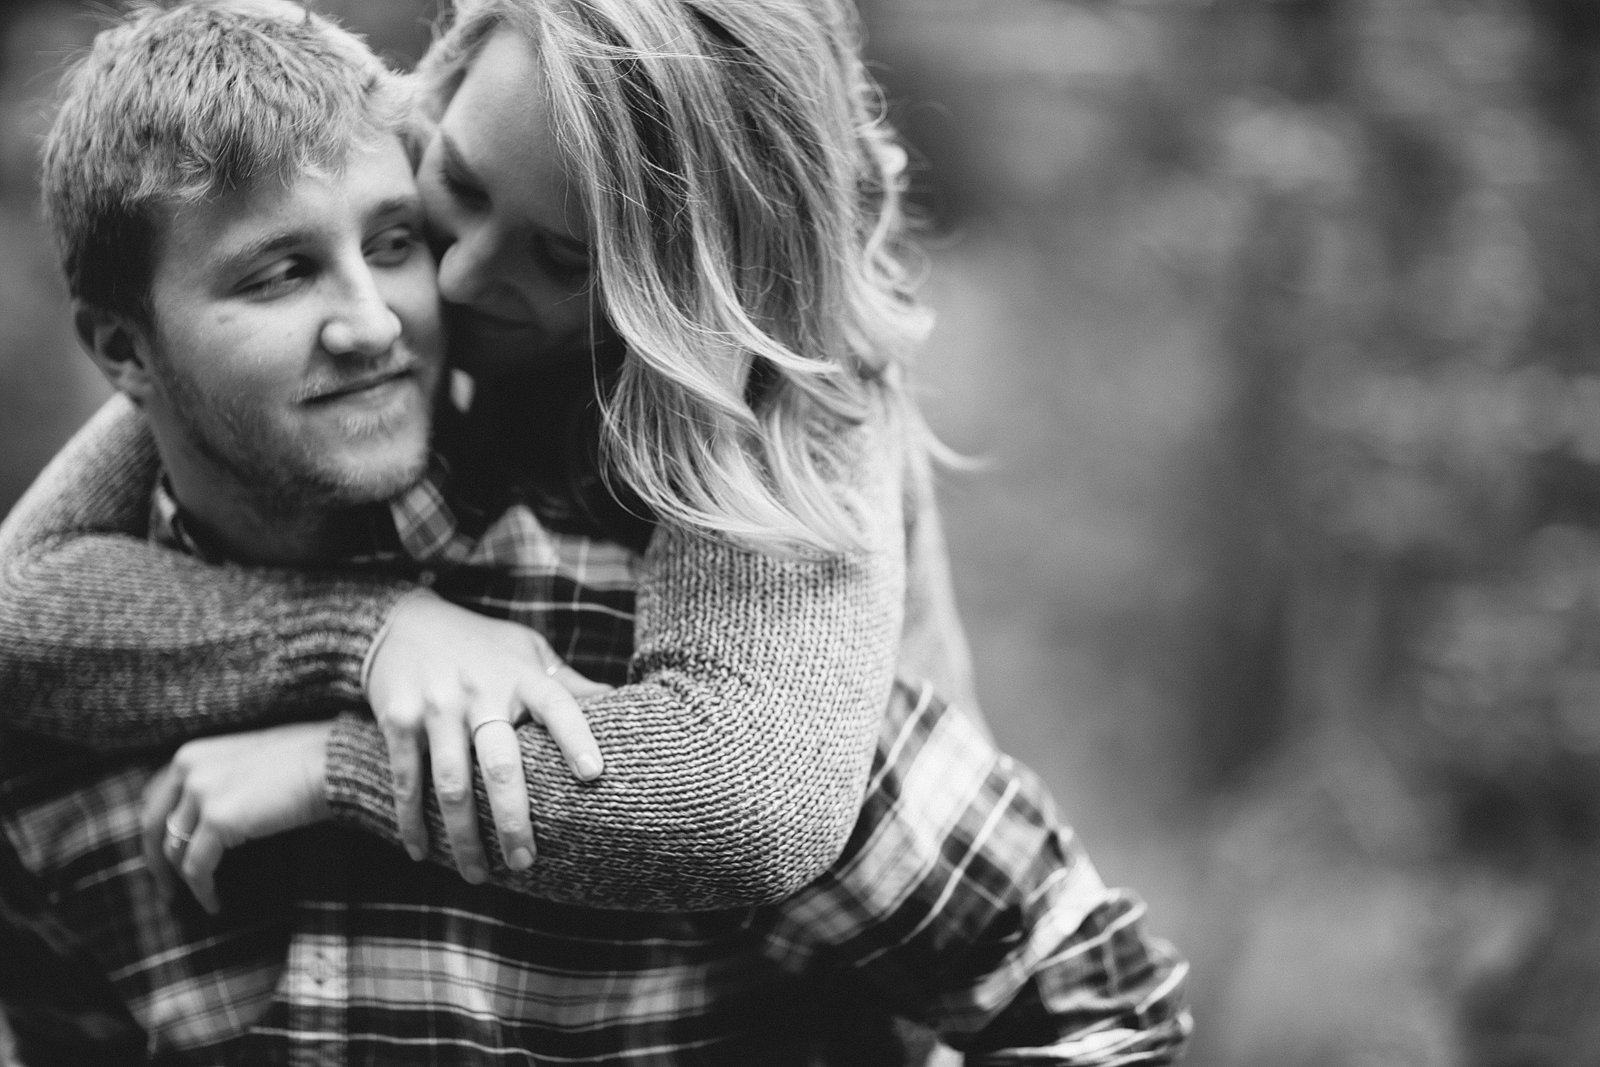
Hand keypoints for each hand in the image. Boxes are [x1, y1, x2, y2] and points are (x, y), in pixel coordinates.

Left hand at [142, 720, 333, 914]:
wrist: (335, 761)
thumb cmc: (308, 760)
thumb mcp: (248, 761)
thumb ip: (219, 779)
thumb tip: (209, 816)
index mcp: (194, 752)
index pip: (156, 798)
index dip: (155, 831)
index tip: (162, 854)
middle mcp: (189, 768)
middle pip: (153, 826)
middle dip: (155, 862)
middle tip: (166, 888)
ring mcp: (201, 792)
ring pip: (174, 850)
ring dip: (183, 881)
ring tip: (200, 898)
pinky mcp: (219, 820)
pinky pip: (198, 867)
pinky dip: (203, 890)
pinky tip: (215, 903)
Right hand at [366, 591, 609, 882]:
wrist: (402, 623)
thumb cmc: (483, 647)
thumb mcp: (529, 653)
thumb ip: (570, 686)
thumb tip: (625, 706)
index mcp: (522, 676)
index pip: (558, 705)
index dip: (576, 738)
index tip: (594, 775)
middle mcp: (481, 691)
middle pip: (502, 763)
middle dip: (513, 819)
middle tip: (526, 863)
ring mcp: (437, 707)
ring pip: (452, 784)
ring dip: (464, 837)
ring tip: (479, 876)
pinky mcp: (398, 720)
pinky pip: (407, 780)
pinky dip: (412, 822)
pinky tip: (422, 854)